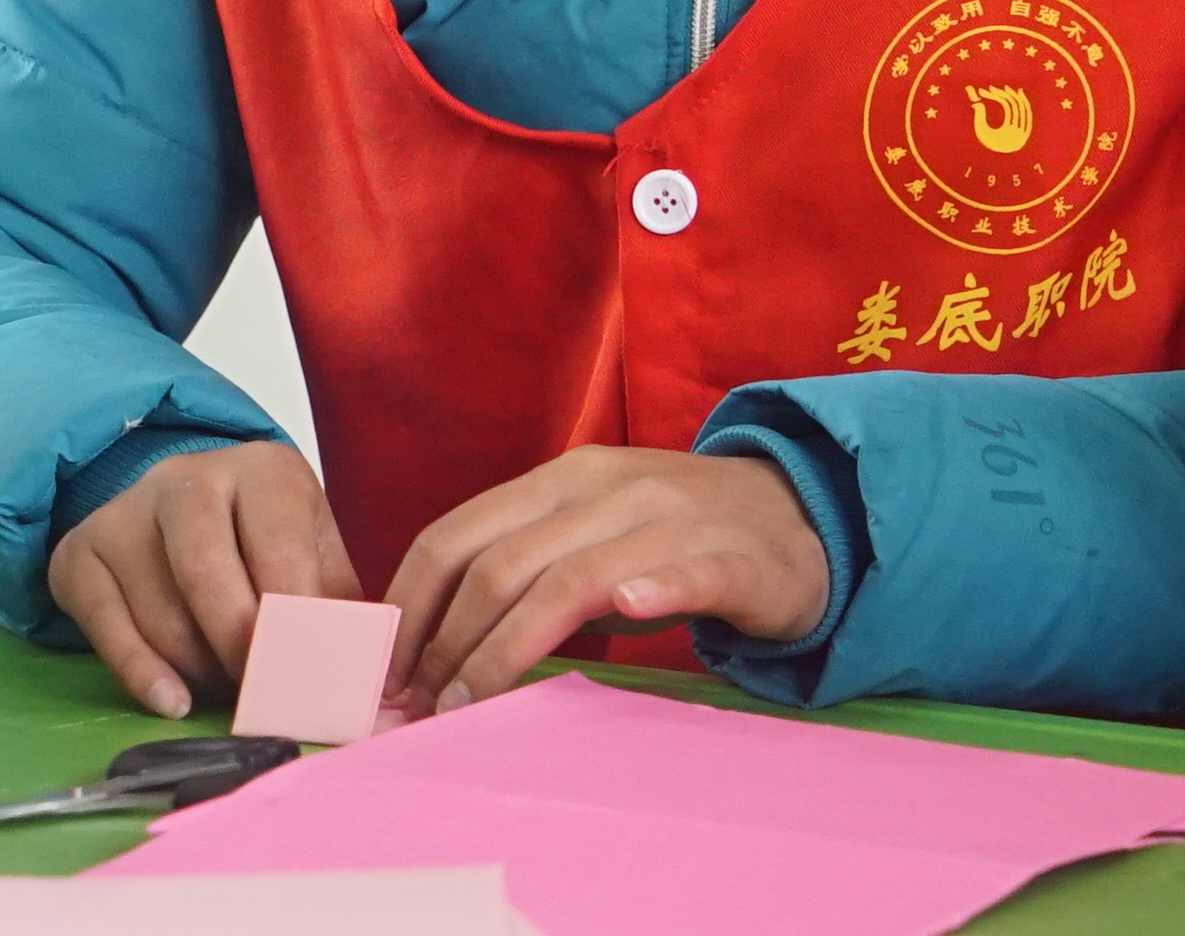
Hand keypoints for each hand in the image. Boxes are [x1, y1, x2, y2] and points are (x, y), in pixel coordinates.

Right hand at [48, 440, 361, 719]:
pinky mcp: (79, 551)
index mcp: (262, 469)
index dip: (295, 616)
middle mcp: (187, 478)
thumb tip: (362, 674)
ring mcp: (126, 511)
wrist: (184, 507)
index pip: (279, 544)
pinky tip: (172, 702)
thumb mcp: (315, 553)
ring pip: (158, 607)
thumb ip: (337, 605)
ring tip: (229, 691)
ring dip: (198, 667)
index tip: (308, 673)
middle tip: (264, 692)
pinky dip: (140, 672)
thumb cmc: (266, 540)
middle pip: (206, 570)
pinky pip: (103, 623)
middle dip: (239, 644)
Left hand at [385, 448, 827, 716]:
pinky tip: (629, 613)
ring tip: (470, 702)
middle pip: (501, 564)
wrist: (801, 513)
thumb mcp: (590, 525)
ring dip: (506, 648)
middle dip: (445, 643)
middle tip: (420, 706)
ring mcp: (672, 519)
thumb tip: (433, 637)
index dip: (409, 603)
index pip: (458, 534)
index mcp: (565, 478)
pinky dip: (652, 590)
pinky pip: (683, 572)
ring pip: (571, 579)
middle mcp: (610, 489)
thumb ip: (524, 562)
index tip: (383, 666)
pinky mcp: (731, 557)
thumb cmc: (678, 530)